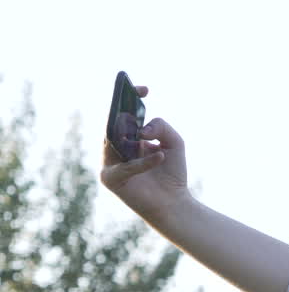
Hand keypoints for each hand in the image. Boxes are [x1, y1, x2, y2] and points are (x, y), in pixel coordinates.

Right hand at [100, 86, 191, 223]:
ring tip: (147, 136)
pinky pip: (125, 166)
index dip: (130, 98)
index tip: (144, 89)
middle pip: (113, 124)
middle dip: (124, 111)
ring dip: (132, 139)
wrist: (174, 202)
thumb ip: (162, 127)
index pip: (124, 113)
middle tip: (136, 99)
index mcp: (128, 137)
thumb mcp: (174, 143)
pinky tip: (160, 156)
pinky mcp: (111, 179)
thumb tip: (142, 130)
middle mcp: (116, 147)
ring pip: (116, 143)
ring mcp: (111, 162)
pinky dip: (143, 162)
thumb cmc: (172, 172)